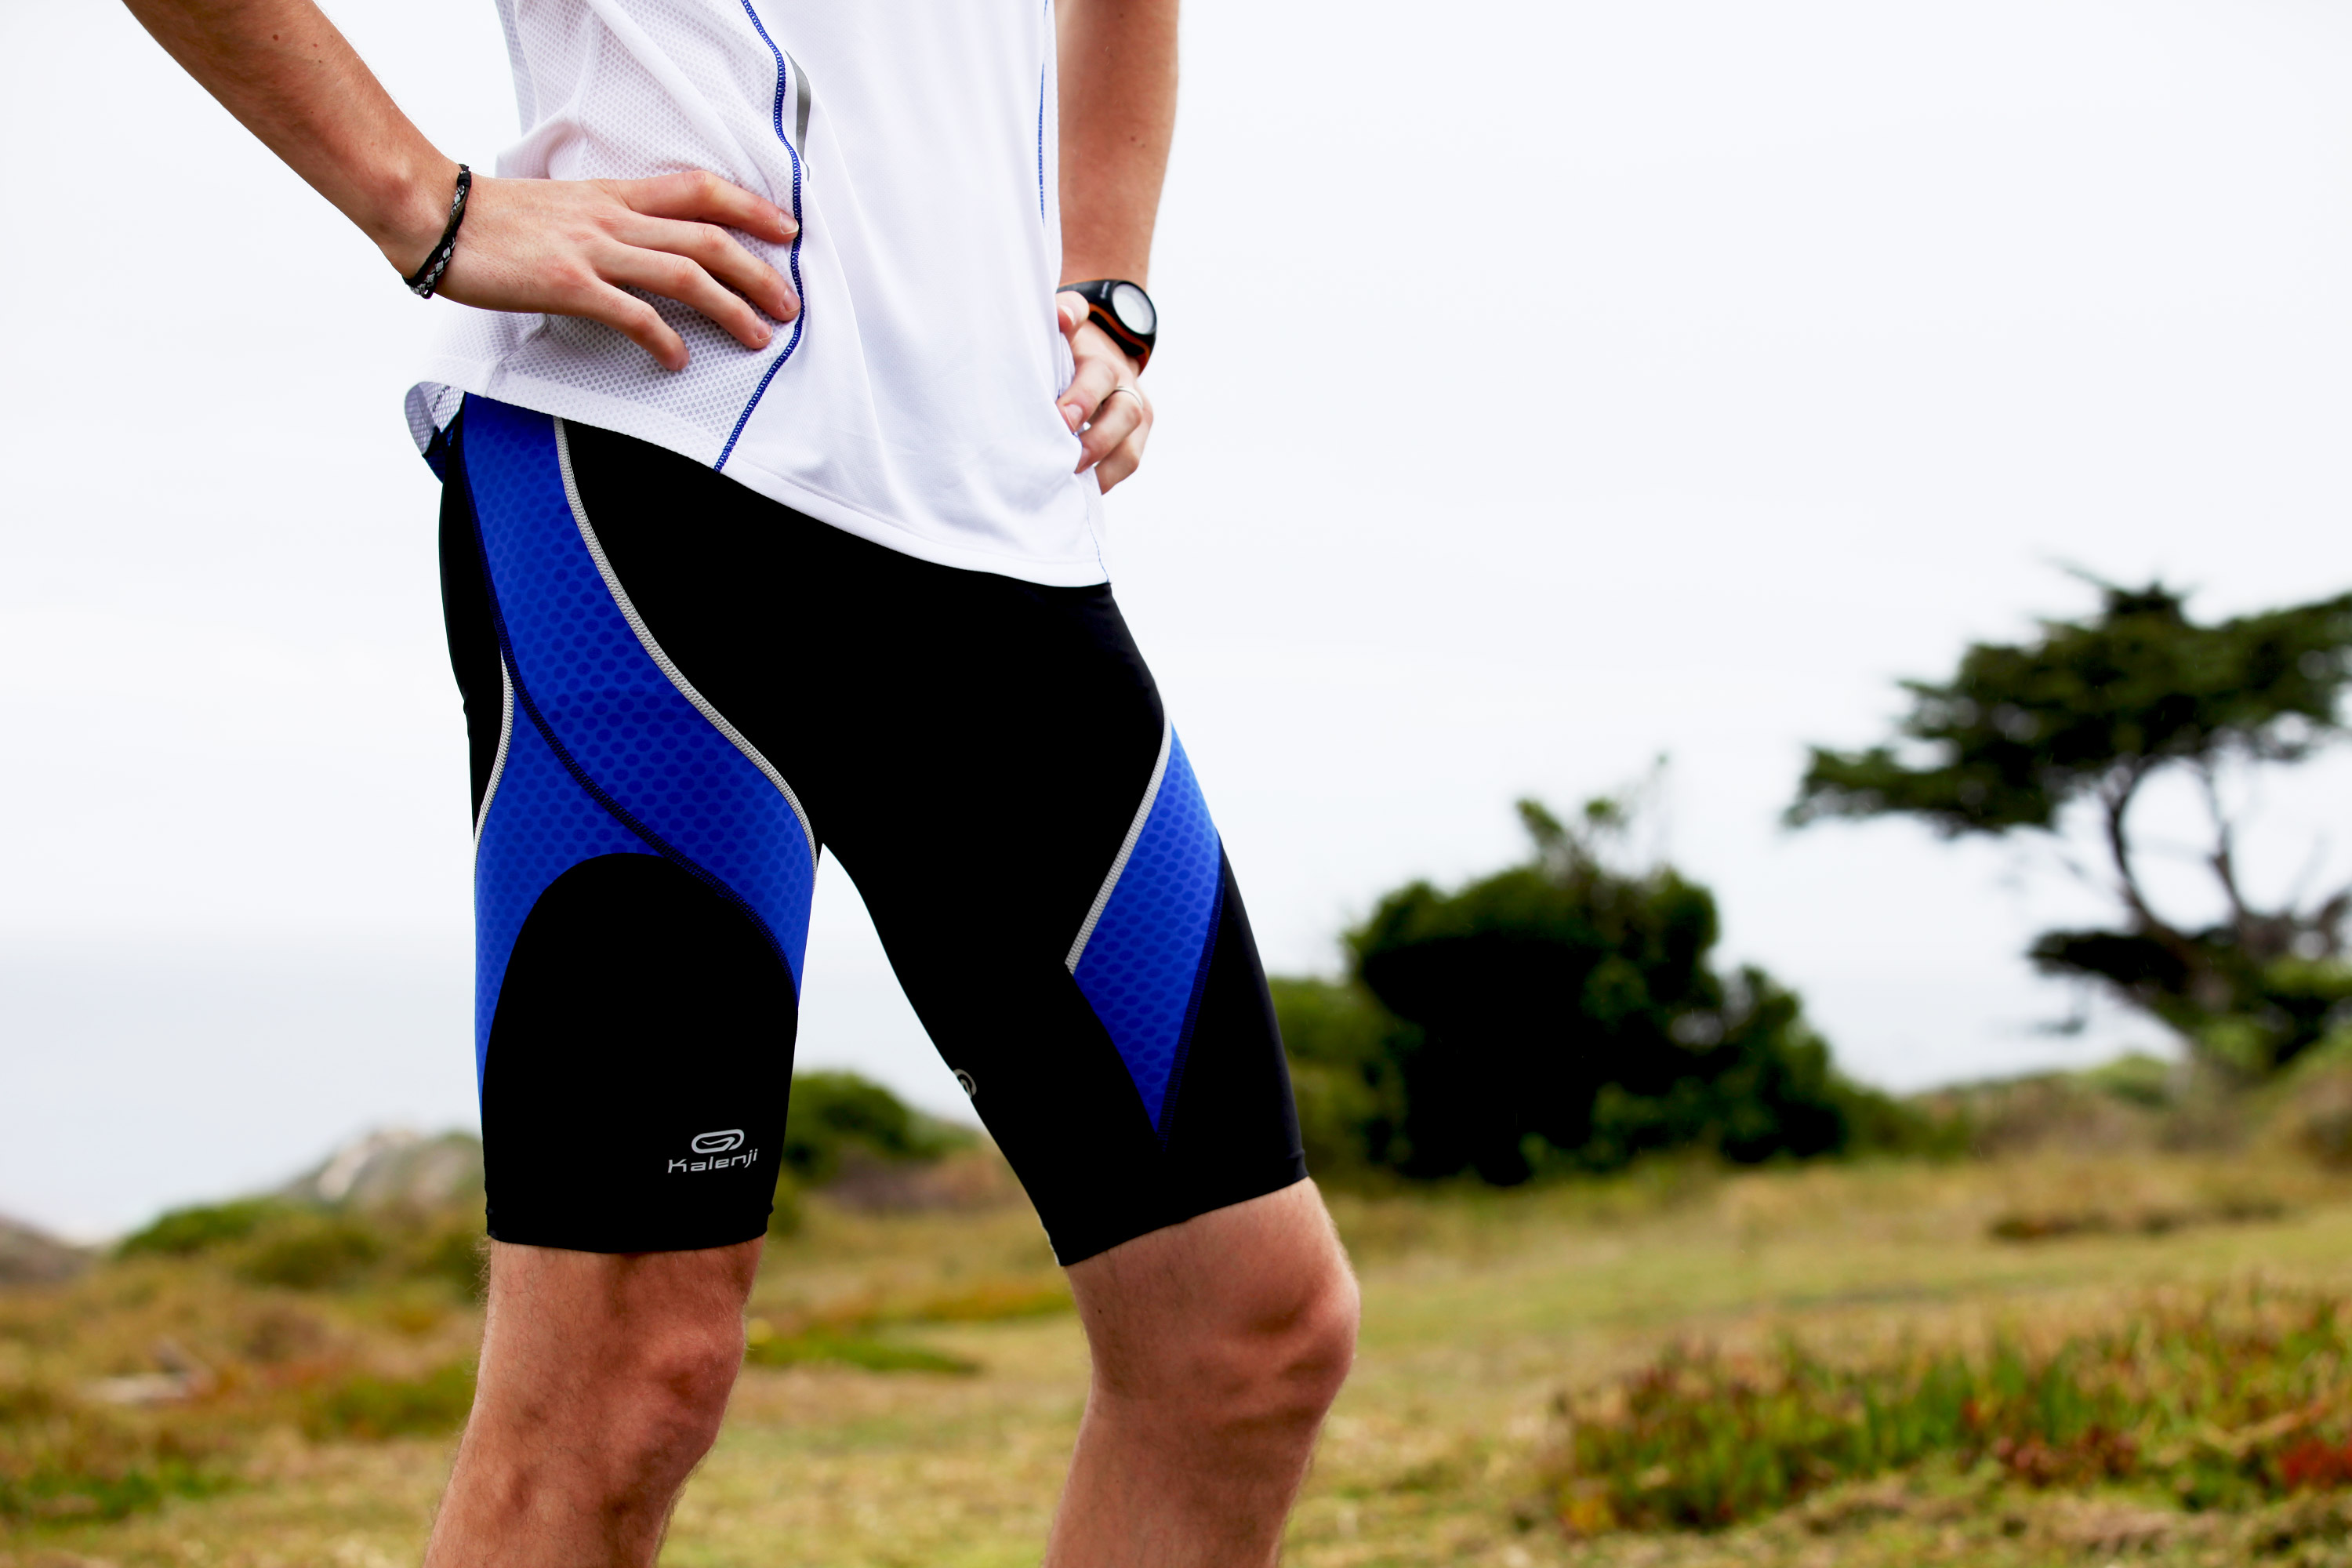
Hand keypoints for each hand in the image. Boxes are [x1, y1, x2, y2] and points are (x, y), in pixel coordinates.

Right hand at [402, 167, 799, 371]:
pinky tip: (679, 361)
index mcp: (613, 196)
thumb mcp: (564, 206)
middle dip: (757, 270)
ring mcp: (592, 251)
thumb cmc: (492, 218)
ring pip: (684, 273)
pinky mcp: (568, 285)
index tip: (786, 229)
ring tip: (759, 335)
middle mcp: (612, 219)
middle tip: (789, 303)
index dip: (750, 207)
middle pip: (706, 236)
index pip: (697, 190)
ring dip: (731, 306)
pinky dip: (663, 340)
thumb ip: (606, 223)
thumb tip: (641, 248)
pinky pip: (632, 314)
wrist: (433, 215)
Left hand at [1056, 291, 1152, 490]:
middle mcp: (1128, 389)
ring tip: (1070, 488)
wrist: (1104, 349)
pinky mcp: (1136, 441)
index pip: (1099, 379)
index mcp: (1105, 362)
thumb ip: (1065, 313)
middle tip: (1066, 461)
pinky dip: (1103, 483)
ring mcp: (1138, 418)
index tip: (1059, 420)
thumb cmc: (1070, 344)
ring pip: (1130, 453)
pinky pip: (1125, 467)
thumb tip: (1061, 316)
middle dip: (1096, 442)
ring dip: (1102, 473)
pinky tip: (1076, 496)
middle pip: (1125, 416)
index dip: (1081, 400)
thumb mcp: (1067, 322)